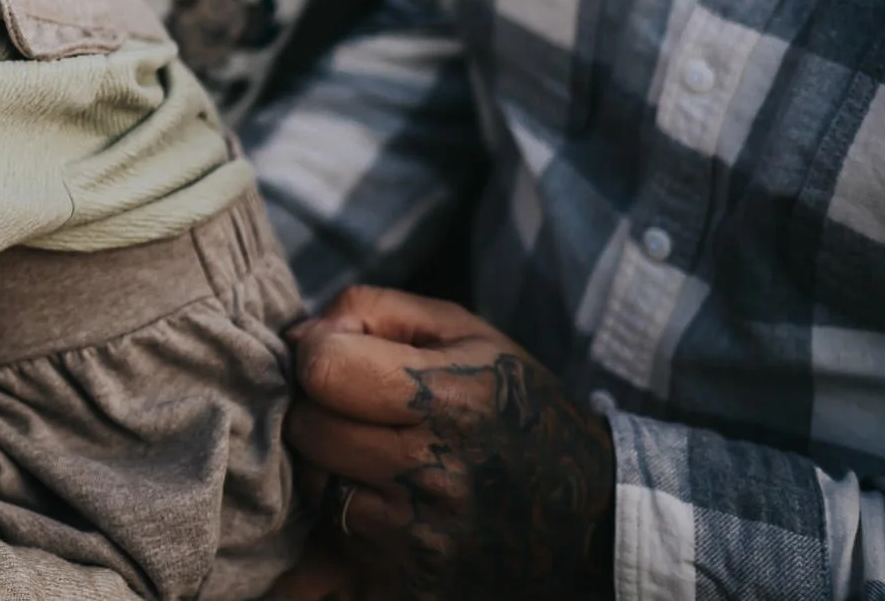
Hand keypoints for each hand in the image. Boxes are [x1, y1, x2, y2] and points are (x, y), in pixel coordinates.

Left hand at [286, 287, 615, 600]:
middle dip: (316, 409)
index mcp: (449, 401)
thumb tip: (298, 335)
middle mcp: (434, 473)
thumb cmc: (514, 404)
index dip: (317, 355)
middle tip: (352, 409)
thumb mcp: (463, 331)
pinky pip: (333, 539)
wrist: (586, 510)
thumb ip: (373, 310)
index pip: (323, 370)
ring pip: (313, 484)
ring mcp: (420, 535)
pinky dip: (342, 512)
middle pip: (308, 429)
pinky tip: (378, 494)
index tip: (340, 360)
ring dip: (326, 462)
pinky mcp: (411, 579)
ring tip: (370, 451)